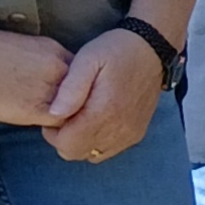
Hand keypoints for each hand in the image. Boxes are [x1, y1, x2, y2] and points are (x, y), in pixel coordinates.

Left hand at [39, 27, 164, 163]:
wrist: (152, 50)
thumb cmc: (116, 51)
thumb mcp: (87, 59)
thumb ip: (70, 87)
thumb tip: (54, 114)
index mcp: (104, 112)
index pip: (68, 144)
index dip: (53, 134)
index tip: (55, 112)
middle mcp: (119, 130)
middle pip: (78, 153)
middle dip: (64, 138)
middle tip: (66, 114)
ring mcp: (130, 135)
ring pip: (92, 155)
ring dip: (81, 141)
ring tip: (80, 116)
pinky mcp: (136, 134)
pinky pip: (108, 150)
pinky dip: (96, 141)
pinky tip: (96, 120)